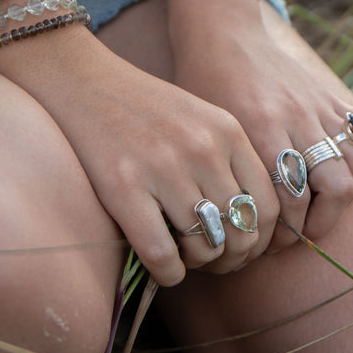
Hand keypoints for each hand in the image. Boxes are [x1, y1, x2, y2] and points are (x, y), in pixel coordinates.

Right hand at [0, 29, 278, 285]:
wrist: (83, 80)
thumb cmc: (146, 109)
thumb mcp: (202, 121)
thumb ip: (229, 162)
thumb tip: (250, 225)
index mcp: (228, 133)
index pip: (269, 206)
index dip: (262, 240)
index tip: (245, 248)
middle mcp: (203, 150)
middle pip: (242, 231)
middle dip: (234, 259)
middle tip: (217, 262)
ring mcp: (163, 167)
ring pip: (206, 247)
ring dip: (200, 265)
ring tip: (188, 260)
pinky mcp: (123, 186)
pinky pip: (162, 253)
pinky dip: (169, 272)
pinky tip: (164, 267)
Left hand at [164, 0, 352, 250]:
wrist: (225, 39)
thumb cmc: (205, 91)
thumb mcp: (209, 134)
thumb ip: (234, 176)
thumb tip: (246, 229)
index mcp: (259, 127)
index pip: (289, 197)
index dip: (283, 232)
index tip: (271, 245)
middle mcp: (296, 117)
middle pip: (335, 187)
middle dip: (318, 223)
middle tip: (298, 235)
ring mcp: (321, 106)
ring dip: (343, 200)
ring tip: (320, 211)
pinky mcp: (336, 98)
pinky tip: (345, 173)